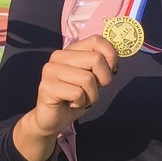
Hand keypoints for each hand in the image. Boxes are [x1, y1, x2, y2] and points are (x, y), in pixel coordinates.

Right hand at [13, 35, 117, 160]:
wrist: (52, 119)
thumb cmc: (75, 98)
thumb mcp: (94, 79)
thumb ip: (101, 66)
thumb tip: (114, 58)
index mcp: (70, 51)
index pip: (96, 40)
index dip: (110, 56)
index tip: (106, 72)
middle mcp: (58, 56)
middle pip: (96, 59)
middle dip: (103, 80)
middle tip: (91, 90)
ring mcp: (50, 70)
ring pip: (88, 79)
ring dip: (91, 95)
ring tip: (79, 99)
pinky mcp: (47, 86)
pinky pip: (77, 94)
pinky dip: (80, 103)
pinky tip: (70, 103)